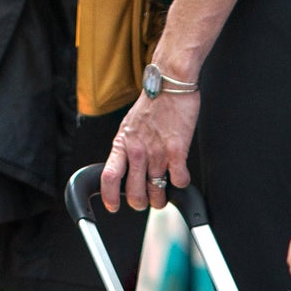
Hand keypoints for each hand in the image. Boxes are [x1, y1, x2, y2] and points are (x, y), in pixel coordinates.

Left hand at [100, 89, 201, 212]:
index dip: (110, 197)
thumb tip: (127, 167)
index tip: (114, 206)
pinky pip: (179, 180)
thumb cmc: (153, 103)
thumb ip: (127, 148)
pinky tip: (180, 176)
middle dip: (141, 203)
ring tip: (164, 195)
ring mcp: (157, 152)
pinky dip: (180, 183)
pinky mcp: (177, 151)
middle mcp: (137, 151)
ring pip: (157, 191)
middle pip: (135, 193)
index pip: (109, 178)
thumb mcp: (129, 126)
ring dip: (161, 198)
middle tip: (146, 201)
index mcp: (122, 144)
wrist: (169, 83)